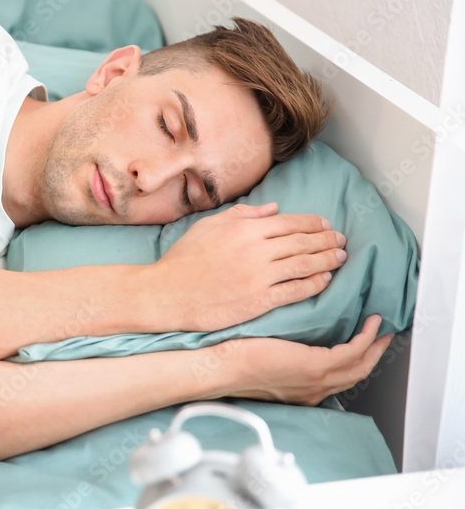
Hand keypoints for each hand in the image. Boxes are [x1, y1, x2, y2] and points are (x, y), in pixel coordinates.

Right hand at [153, 202, 346, 330]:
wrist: (168, 292)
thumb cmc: (183, 258)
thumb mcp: (208, 226)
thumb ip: (241, 214)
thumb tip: (272, 208)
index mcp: (244, 228)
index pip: (289, 222)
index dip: (312, 223)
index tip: (325, 225)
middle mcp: (256, 250)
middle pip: (302, 242)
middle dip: (326, 240)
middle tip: (341, 240)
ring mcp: (259, 276)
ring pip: (304, 264)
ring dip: (327, 260)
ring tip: (341, 257)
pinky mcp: (259, 300)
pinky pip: (295, 290)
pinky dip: (314, 284)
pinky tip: (326, 280)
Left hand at [214, 315, 392, 405]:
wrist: (222, 368)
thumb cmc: (234, 361)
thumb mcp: (267, 359)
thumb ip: (285, 354)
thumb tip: (293, 334)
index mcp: (305, 391)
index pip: (341, 378)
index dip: (359, 361)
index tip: (367, 344)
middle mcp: (315, 389)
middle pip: (358, 373)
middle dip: (376, 354)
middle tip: (385, 334)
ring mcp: (317, 379)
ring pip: (361, 364)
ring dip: (377, 345)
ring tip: (383, 327)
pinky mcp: (315, 366)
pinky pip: (353, 351)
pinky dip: (367, 337)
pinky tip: (371, 323)